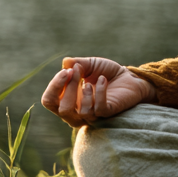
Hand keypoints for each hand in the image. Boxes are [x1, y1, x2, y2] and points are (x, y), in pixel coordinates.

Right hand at [40, 56, 156, 127]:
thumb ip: (77, 63)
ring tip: (91, 81)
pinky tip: (104, 80)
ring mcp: (92, 114)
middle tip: (78, 71)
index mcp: (66, 99)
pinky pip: (99, 109)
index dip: (54, 86)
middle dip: (69, 88)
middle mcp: (76, 111)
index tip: (67, 70)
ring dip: (85, 93)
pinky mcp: (107, 113)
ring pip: (80, 113)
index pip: (49, 100)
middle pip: (62, 109)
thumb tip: (65, 62)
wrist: (128, 77)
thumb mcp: (90, 64)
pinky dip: (100, 93)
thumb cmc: (105, 72)